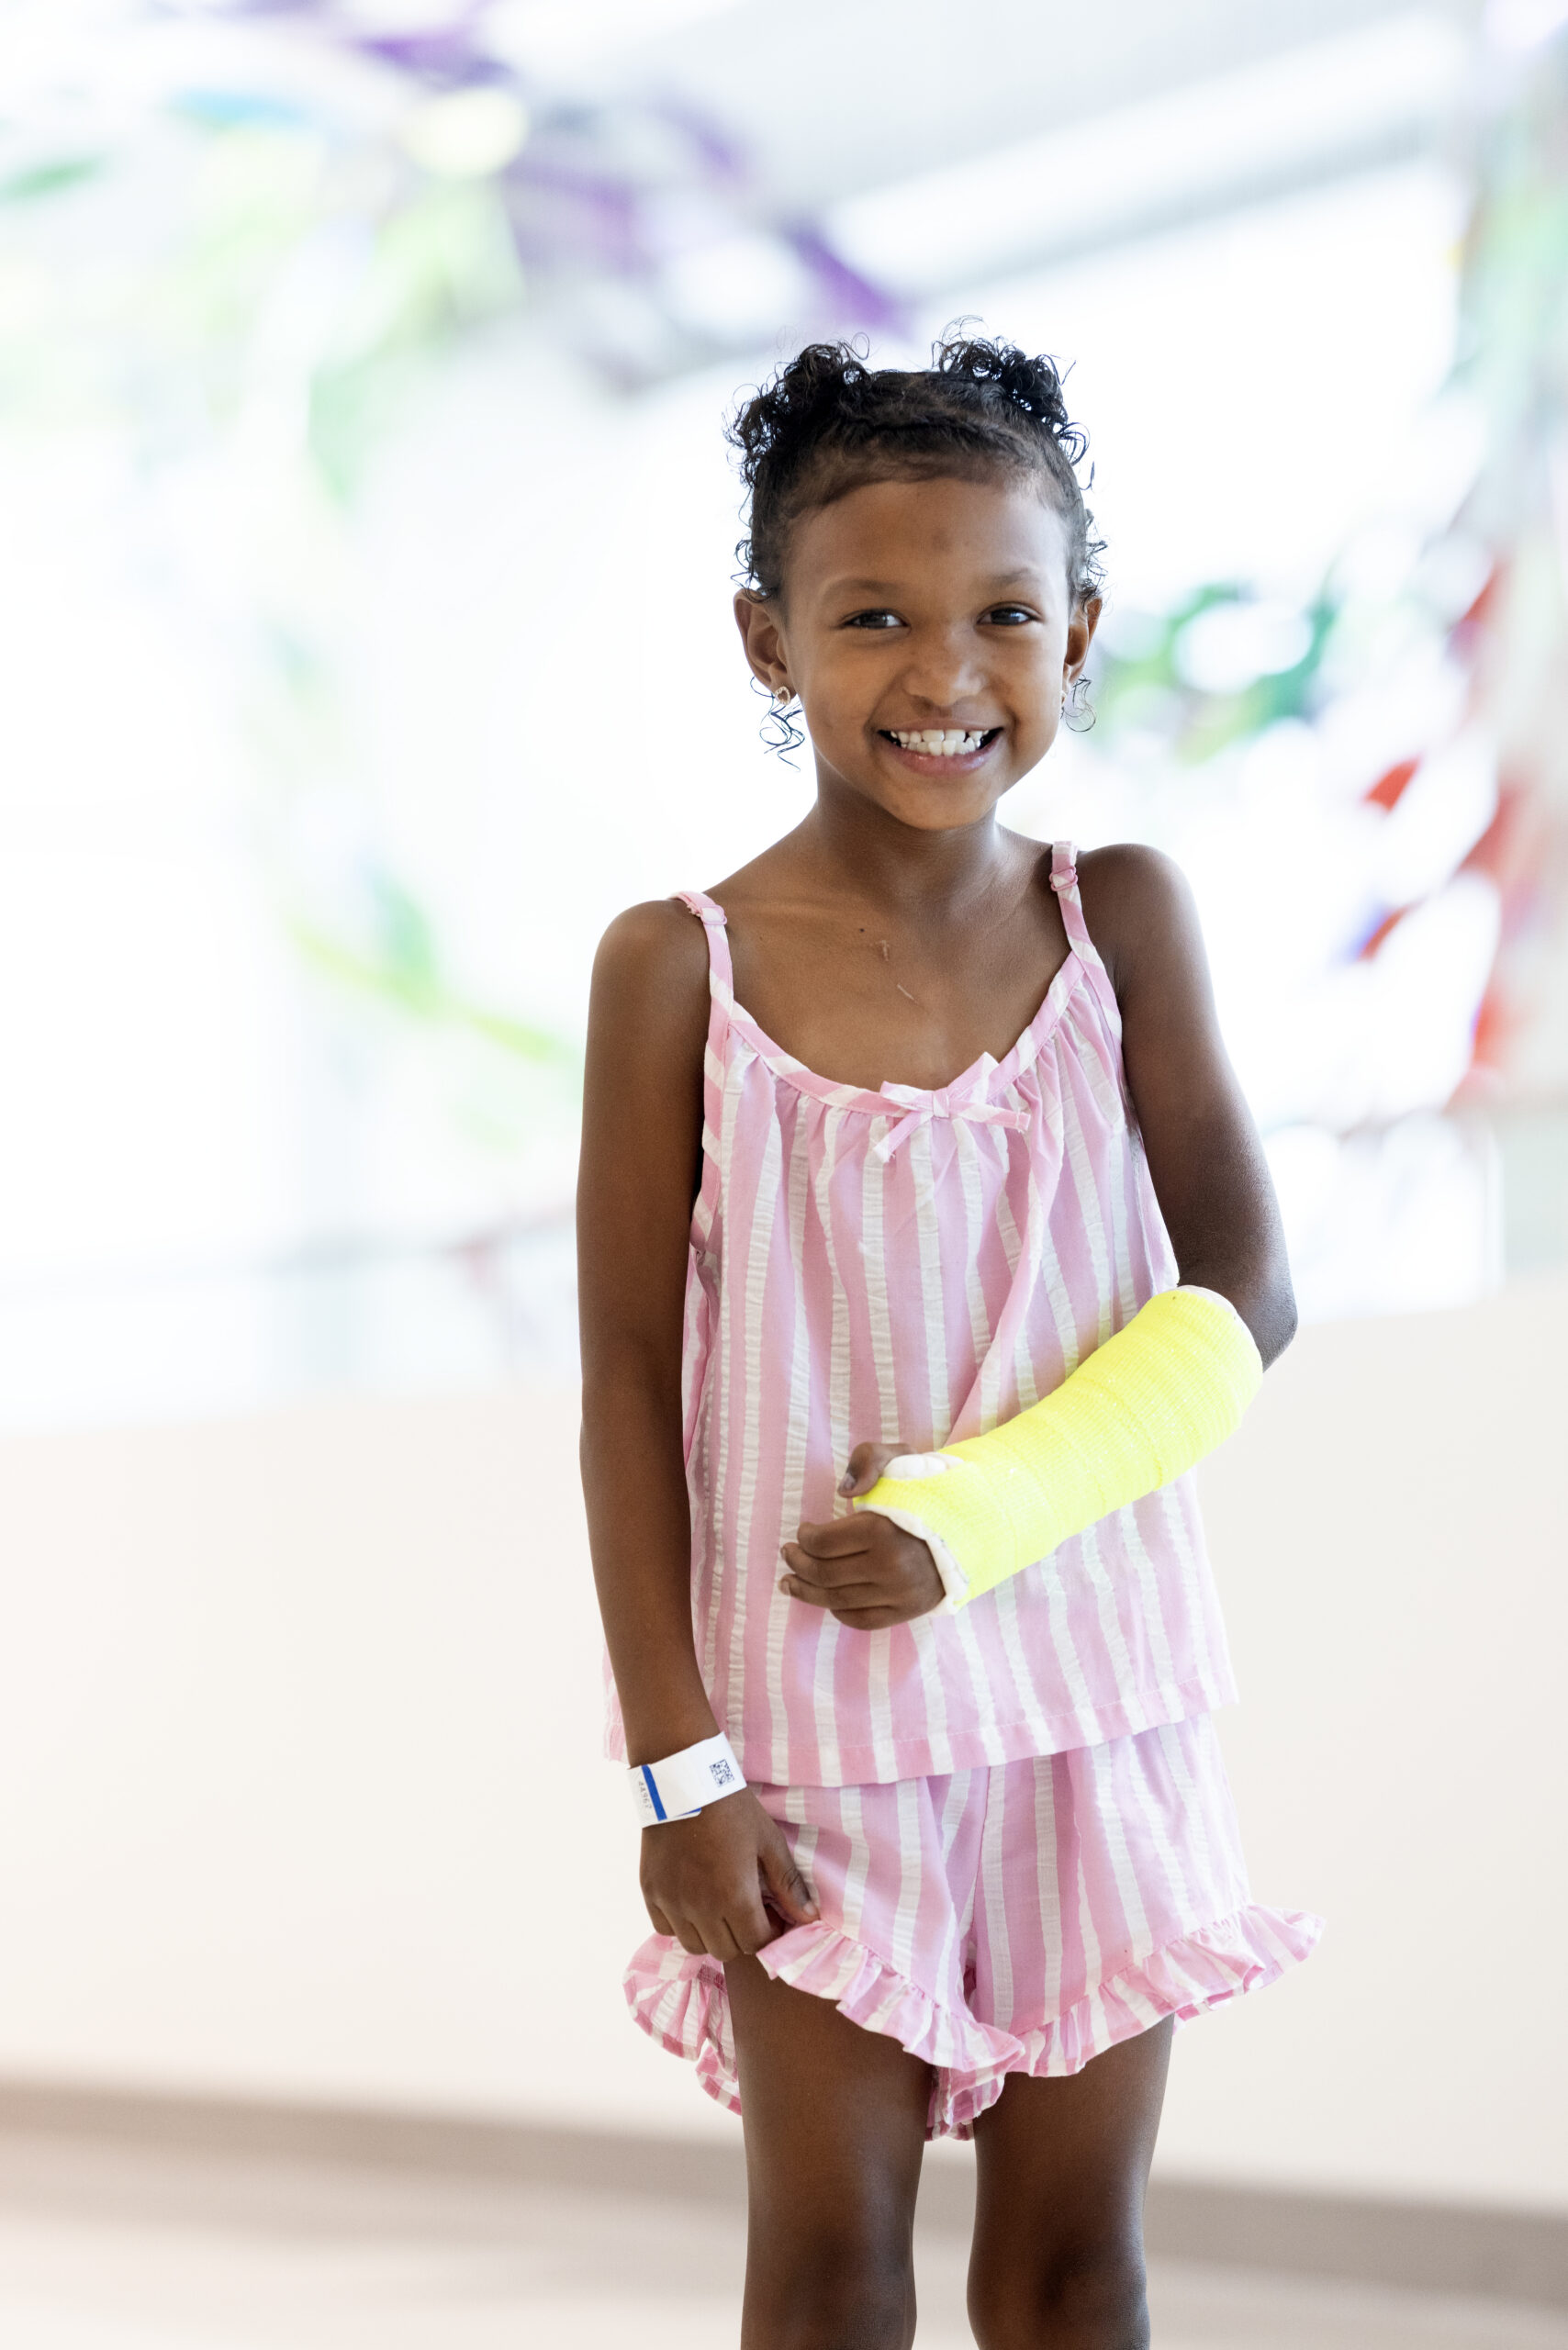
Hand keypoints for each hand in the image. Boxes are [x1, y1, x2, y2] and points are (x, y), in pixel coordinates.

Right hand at [641, 1786, 818, 1959]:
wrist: (684, 1779)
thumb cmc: (732, 1808)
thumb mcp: (768, 1840)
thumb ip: (788, 1884)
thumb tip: (810, 1917)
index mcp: (734, 1896)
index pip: (756, 1944)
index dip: (769, 1934)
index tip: (770, 1916)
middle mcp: (700, 1908)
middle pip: (726, 1950)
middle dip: (742, 1936)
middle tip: (746, 1910)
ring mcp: (672, 1902)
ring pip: (695, 1945)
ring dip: (711, 1934)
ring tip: (718, 1907)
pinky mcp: (650, 1892)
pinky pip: (665, 1928)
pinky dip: (681, 1924)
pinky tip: (691, 1900)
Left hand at [779, 1440, 945, 1628]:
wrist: (974, 1526)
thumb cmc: (929, 1491)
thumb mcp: (900, 1458)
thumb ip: (867, 1460)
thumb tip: (842, 1493)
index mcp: (882, 1530)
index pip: (822, 1544)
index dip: (804, 1538)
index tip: (803, 1531)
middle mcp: (890, 1567)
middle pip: (825, 1574)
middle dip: (798, 1564)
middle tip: (787, 1555)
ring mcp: (899, 1594)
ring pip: (837, 1600)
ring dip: (807, 1592)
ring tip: (789, 1583)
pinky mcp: (907, 1611)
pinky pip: (861, 1620)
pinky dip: (838, 1611)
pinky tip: (826, 1599)